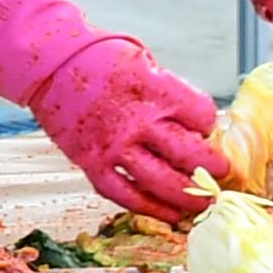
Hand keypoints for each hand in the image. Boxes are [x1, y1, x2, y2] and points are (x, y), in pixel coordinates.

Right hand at [30, 32, 221, 213]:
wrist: (50, 65)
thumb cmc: (99, 58)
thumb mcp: (143, 60)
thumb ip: (169, 90)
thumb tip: (196, 122)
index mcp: (154, 89)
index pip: (201, 115)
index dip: (208, 123)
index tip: (205, 128)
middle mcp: (136, 121)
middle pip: (188, 154)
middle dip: (212, 167)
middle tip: (222, 174)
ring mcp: (113, 146)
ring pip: (160, 182)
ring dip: (187, 197)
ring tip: (202, 203)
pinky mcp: (91, 163)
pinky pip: (124, 194)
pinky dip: (149, 208)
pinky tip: (167, 214)